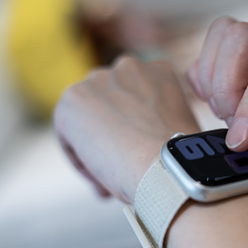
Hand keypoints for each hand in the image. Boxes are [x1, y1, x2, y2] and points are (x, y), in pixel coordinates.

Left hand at [53, 56, 200, 203]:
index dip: (135, 136)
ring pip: (87, 122)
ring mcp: (97, 80)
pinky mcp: (72, 99)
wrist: (165, 166)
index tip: (138, 161)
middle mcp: (128, 66)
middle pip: (109, 108)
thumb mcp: (180, 129)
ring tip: (112, 181)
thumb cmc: (180, 159)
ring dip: (96, 151)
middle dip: (112, 140)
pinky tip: (101, 180)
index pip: (135, 101)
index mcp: (159, 71)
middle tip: (122, 173)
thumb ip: (158, 122)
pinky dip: (81, 161)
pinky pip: (68, 136)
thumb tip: (141, 144)